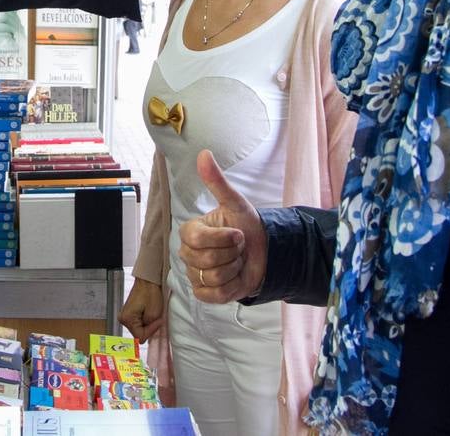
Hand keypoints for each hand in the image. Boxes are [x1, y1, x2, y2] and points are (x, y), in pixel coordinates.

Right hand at [118, 277, 165, 342]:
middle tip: (155, 316)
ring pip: (139, 328)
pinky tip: (148, 312)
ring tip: (152, 313)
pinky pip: (138, 323)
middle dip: (149, 327)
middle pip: (138, 333)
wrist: (148, 281)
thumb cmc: (150, 293)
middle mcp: (123, 319)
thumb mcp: (154, 314)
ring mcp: (125, 316)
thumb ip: (150, 328)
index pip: (140, 337)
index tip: (157, 320)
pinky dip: (145, 320)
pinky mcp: (129, 313)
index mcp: (127, 319)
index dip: (151, 330)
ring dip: (147, 323)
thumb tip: (147, 334)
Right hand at [178, 149, 266, 303]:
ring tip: (237, 261)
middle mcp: (187, 254)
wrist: (262, 252)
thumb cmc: (245, 226)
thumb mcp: (235, 202)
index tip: (237, 233)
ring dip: (234, 269)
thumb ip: (217, 181)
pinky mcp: (203, 294)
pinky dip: (230, 286)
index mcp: (190, 232)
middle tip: (238, 247)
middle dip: (232, 253)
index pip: (197, 239)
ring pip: (212, 277)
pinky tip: (234, 277)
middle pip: (206, 260)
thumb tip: (204, 154)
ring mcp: (194, 275)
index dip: (223, 238)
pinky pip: (213, 295)